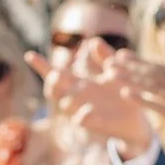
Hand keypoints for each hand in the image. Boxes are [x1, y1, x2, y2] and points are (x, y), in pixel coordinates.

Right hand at [32, 49, 151, 149]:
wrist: (135, 120)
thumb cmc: (120, 95)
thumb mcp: (112, 73)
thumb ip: (104, 57)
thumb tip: (94, 40)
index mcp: (78, 82)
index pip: (55, 73)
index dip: (41, 65)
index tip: (29, 55)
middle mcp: (75, 96)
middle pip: (54, 89)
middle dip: (53, 81)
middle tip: (57, 74)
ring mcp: (80, 110)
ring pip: (66, 103)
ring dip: (71, 95)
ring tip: (82, 86)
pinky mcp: (92, 124)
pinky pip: (81, 120)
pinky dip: (83, 114)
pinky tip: (88, 108)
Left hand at [106, 53, 164, 164]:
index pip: (158, 66)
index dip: (138, 60)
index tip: (120, 54)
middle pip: (152, 74)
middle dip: (129, 67)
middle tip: (109, 62)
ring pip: (152, 86)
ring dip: (130, 79)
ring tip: (110, 74)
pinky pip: (157, 106)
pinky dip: (141, 99)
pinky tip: (125, 94)